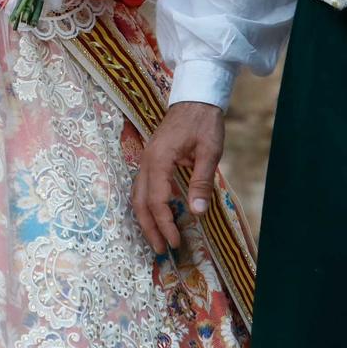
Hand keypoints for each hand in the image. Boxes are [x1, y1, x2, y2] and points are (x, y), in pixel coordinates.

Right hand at [131, 101, 225, 252]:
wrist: (195, 97)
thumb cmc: (204, 122)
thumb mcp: (209, 152)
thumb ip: (202, 181)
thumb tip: (197, 212)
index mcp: (159, 160)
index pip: (157, 201)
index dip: (165, 224)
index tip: (176, 242)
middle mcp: (146, 161)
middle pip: (139, 202)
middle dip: (149, 228)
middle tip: (162, 249)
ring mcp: (146, 159)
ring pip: (137, 195)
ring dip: (145, 219)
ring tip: (157, 238)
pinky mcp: (151, 158)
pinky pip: (142, 186)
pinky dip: (146, 205)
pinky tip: (157, 215)